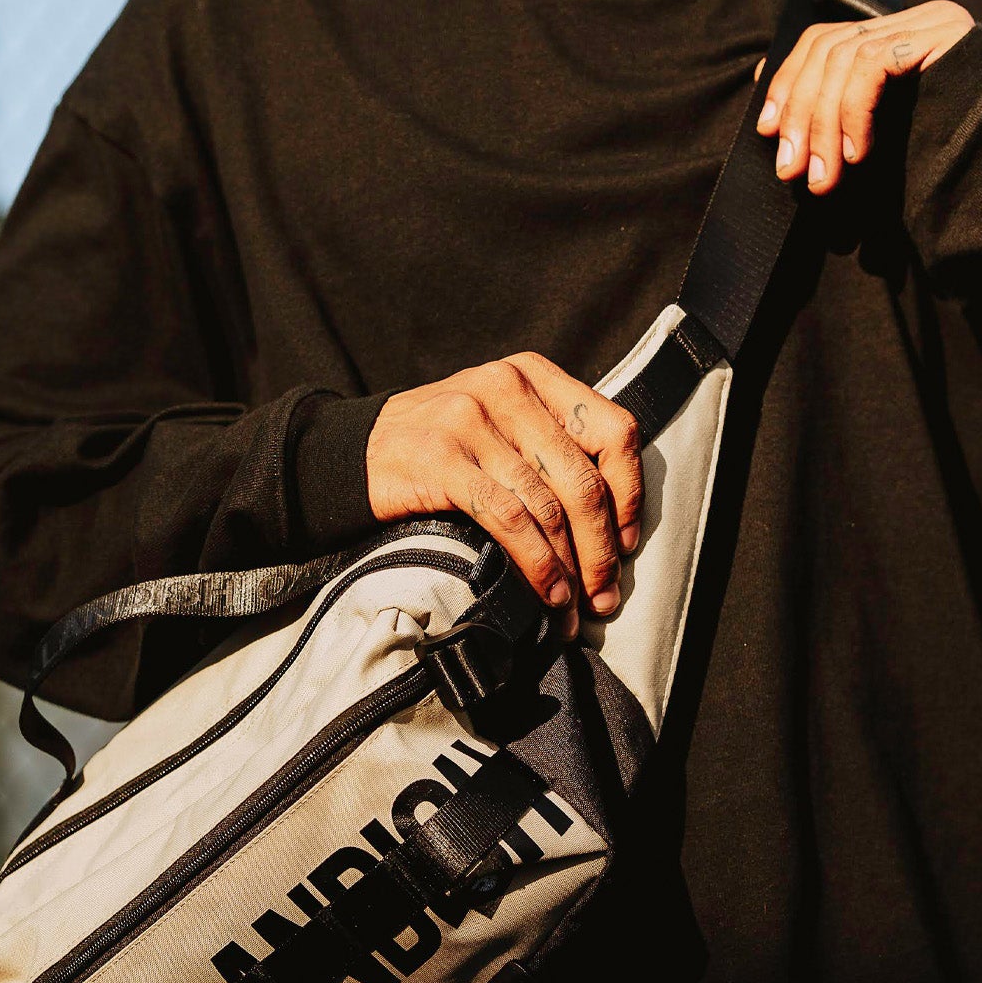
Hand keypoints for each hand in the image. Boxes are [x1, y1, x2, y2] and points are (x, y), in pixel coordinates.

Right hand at [366, 352, 641, 636]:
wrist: (352, 452)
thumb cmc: (441, 446)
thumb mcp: (501, 420)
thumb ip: (551, 443)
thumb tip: (614, 517)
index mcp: (533, 374)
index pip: (613, 430)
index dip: (630, 493)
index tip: (628, 543)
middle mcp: (507, 388)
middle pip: (581, 479)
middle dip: (601, 549)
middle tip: (604, 596)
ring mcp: (471, 419)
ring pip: (547, 506)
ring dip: (569, 569)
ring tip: (573, 607)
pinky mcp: (442, 458)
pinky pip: (508, 519)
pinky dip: (535, 564)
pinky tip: (545, 591)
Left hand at [756, 0, 976, 193]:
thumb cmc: (939, 163)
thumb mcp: (871, 135)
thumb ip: (831, 113)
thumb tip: (766, 103)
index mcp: (896, 35)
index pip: (824, 41)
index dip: (789, 83)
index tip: (766, 130)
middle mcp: (915, 19)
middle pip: (829, 49)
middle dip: (800, 113)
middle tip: (790, 170)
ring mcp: (931, 21)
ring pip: (845, 58)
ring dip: (823, 125)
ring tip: (822, 176)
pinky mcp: (943, 33)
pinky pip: (874, 64)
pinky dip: (854, 112)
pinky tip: (858, 154)